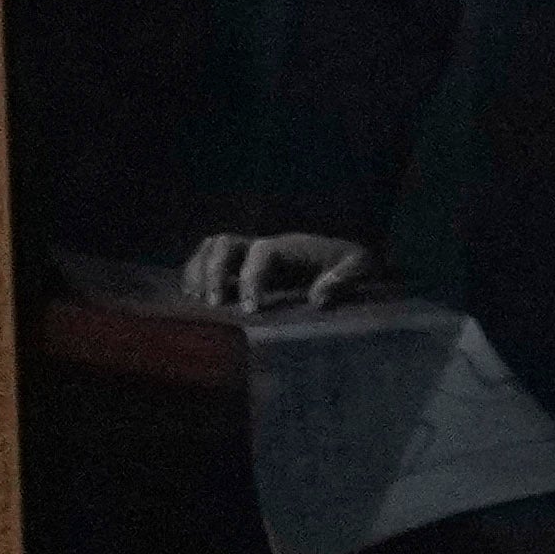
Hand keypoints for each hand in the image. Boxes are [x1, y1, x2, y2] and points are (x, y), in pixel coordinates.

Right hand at [177, 229, 375, 314]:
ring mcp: (249, 253)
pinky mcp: (240, 264)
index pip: (262, 252)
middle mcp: (264, 245)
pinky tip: (194, 297)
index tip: (253, 310)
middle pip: (224, 243)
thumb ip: (344, 278)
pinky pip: (207, 258)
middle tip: (216, 305)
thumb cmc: (351, 262)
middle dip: (214, 272)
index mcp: (291, 246)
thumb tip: (318, 298)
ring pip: (211, 247)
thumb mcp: (360, 266)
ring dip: (198, 271)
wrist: (343, 256)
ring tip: (198, 301)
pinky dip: (195, 273)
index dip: (253, 278)